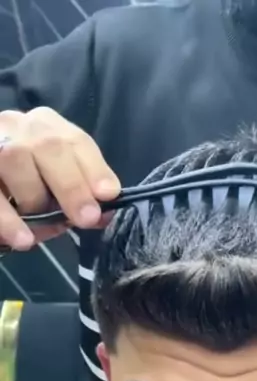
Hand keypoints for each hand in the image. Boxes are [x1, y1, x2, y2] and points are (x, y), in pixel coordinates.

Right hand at [0, 107, 119, 249]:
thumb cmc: (23, 187)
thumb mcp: (53, 187)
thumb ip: (79, 196)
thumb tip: (103, 215)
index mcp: (44, 126)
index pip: (75, 141)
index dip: (93, 167)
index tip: (108, 194)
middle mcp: (16, 125)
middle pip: (48, 145)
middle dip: (71, 185)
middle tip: (85, 218)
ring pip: (14, 158)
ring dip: (33, 198)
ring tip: (38, 229)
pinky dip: (8, 219)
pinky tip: (23, 240)